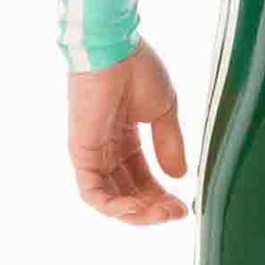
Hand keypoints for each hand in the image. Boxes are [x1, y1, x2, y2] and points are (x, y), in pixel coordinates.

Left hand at [68, 39, 188, 223]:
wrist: (116, 49)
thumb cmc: (138, 69)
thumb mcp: (163, 110)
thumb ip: (169, 143)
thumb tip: (179, 176)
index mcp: (125, 137)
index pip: (142, 177)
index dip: (162, 195)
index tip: (183, 207)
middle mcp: (106, 149)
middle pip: (128, 192)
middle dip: (153, 208)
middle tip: (176, 214)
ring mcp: (92, 153)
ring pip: (110, 199)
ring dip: (136, 212)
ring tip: (161, 215)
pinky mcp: (81, 153)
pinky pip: (93, 192)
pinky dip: (113, 207)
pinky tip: (138, 209)